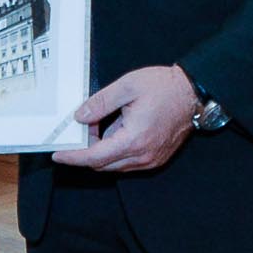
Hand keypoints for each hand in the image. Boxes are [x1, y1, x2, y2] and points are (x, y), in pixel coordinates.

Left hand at [51, 65, 196, 172]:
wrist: (193, 93)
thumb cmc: (165, 88)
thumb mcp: (127, 87)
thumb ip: (100, 103)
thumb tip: (80, 116)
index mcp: (134, 139)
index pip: (94, 157)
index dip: (73, 157)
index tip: (58, 154)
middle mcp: (143, 155)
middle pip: (102, 165)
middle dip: (86, 151)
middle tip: (80, 129)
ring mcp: (151, 160)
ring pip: (115, 165)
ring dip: (101, 151)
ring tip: (98, 126)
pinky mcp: (156, 158)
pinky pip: (128, 162)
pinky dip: (115, 151)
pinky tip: (115, 131)